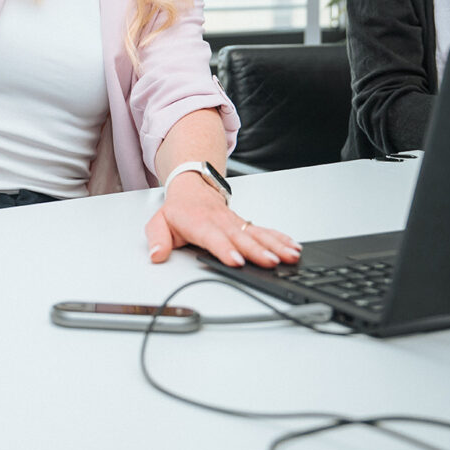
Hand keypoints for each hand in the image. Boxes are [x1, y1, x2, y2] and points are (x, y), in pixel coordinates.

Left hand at [144, 175, 300, 268]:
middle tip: (270, 262)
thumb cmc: (178, 209)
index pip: (213, 238)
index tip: (237, 261)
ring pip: (257, 234)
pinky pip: (265, 231)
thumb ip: (157, 239)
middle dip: (257, 251)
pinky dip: (281, 238)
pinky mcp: (246, 224)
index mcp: (199, 222)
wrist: (193, 187)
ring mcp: (236, 222)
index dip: (225, 249)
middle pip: (241, 237)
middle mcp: (221, 222)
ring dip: (275, 245)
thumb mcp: (159, 222)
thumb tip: (156, 255)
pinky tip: (293, 247)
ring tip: (289, 256)